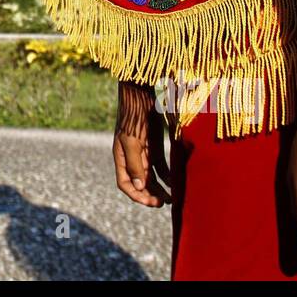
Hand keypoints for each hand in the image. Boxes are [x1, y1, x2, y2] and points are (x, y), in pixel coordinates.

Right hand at [113, 81, 171, 206]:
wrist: (142, 94)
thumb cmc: (134, 117)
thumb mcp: (132, 141)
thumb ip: (134, 164)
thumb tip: (139, 187)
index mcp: (121, 157)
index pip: (126, 184)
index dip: (137, 196)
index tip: (152, 202)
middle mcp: (131, 157)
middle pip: (139, 182)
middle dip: (150, 194)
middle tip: (164, 203)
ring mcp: (143, 151)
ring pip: (151, 176)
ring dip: (159, 188)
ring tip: (172, 198)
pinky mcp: (154, 145)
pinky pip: (160, 165)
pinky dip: (167, 175)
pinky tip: (175, 182)